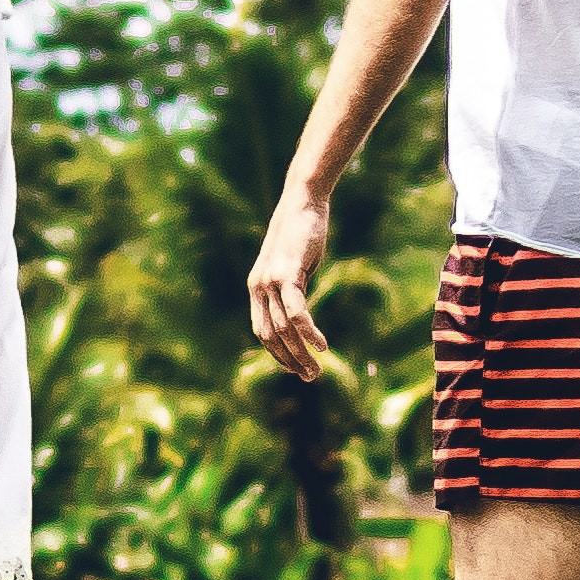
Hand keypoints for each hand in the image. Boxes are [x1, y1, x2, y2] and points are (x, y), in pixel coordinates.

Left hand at [242, 197, 330, 379]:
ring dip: (300, 353)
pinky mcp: (286, 274)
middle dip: (290, 361)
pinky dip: (308, 332)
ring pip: (283, 329)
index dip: (278, 354)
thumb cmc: (302, 233)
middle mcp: (258, 288)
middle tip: (310, 377)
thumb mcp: (294, 266)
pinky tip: (322, 346)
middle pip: (271, 336)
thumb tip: (300, 312)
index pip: (262, 332)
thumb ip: (293, 290)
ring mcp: (270, 281)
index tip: (296, 368)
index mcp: (256, 288)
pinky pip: (296, 312)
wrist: (302, 202)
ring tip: (317, 370)